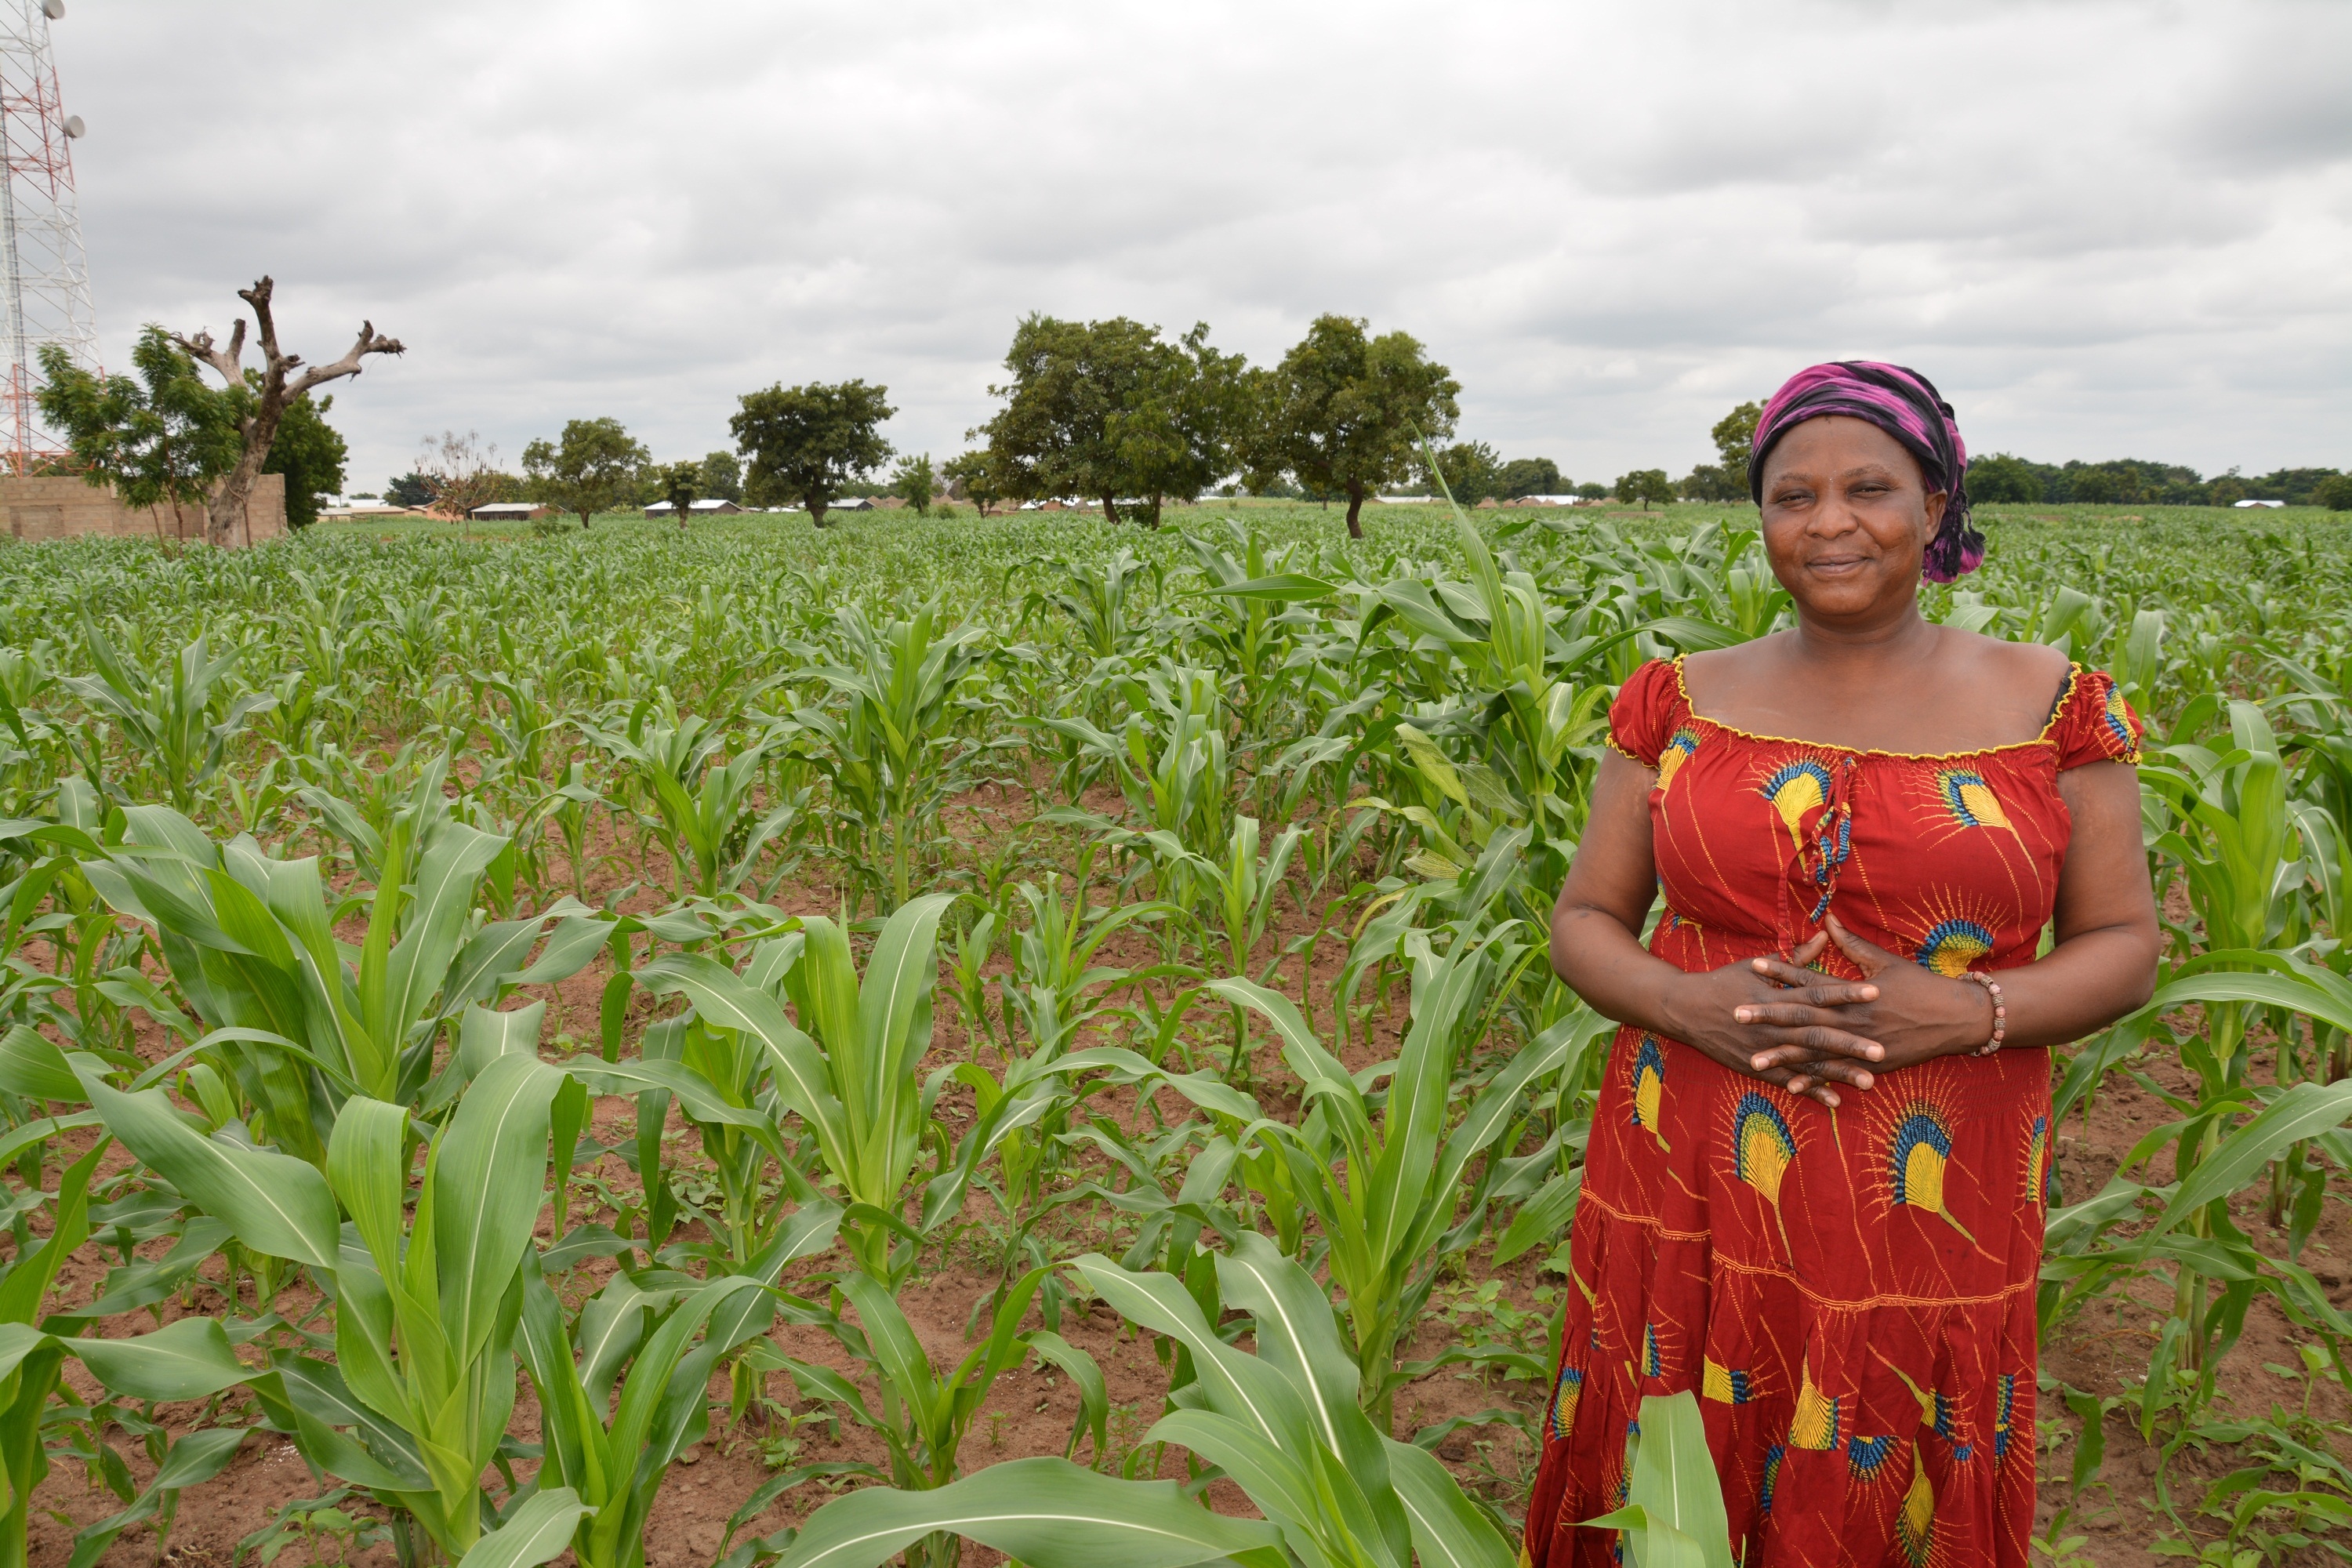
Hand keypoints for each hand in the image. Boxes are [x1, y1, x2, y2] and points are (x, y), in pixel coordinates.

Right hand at [1661, 931, 1886, 1109]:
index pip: (1817, 993)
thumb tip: (1824, 936)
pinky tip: (1835, 1099)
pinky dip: (1811, 1090)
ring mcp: (1765, 1049)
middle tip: (1882, 1048)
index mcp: (1776, 996)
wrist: (1684, 1009)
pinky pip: (1789, 1081)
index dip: (1846, 993)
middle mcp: (1773, 1025)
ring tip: (1869, 1081)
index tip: (1875, 992)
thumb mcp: (1755, 965)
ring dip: (1839, 1072)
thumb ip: (1795, 957)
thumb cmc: (1722, 983)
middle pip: (1818, 1033)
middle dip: (1851, 1042)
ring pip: (1808, 1062)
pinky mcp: (1756, 1067)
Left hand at [1736, 913, 1994, 1097]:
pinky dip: (1814, 1082)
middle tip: (1737, 1013)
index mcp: (1854, 991)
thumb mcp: (1886, 962)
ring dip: (1783, 1055)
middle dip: (1769, 1015)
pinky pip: (1837, 1074)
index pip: (1810, 978)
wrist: (1958, 1018)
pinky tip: (1789, 1087)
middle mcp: (1854, 1018)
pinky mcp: (1872, 1066)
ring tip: (1753, 1058)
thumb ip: (1852, 944)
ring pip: (1815, 1051)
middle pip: (1804, 1016)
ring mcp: (1862, 1045)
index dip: (1781, 971)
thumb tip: (1827, 919)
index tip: (1754, 965)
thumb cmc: (1922, 985)